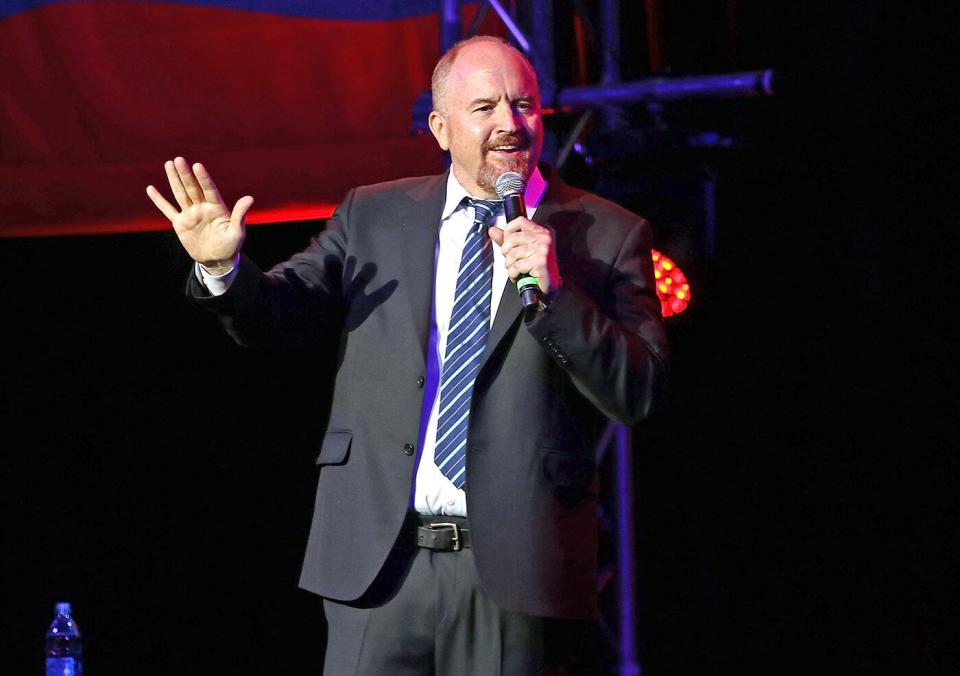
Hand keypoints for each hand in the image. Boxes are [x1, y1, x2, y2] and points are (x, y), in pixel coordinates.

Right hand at [146, 157, 252, 271]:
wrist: (217, 260)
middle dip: (185, 174)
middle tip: (179, 159)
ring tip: (169, 164)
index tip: (198, 166)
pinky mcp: (180, 223)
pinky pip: (167, 210)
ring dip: (174, 180)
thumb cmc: (230, 246)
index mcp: (217, 208)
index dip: (203, 178)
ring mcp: (190, 214)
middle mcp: (202, 207)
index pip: (209, 190)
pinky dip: (159, 200)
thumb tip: (250, 198)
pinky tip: (151, 189)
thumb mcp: (237, 233)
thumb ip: (239, 215)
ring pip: (180, 194)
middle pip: (192, 188)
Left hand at [488, 217, 560, 294]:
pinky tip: (518, 276)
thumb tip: (493, 230)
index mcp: (540, 232)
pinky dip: (513, 273)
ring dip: (509, 265)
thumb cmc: (536, 268)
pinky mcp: (540, 262)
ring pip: (513, 253)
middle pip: (513, 238)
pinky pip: (517, 266)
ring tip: (515, 270)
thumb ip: (506, 240)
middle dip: (506, 252)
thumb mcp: (520, 250)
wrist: (549, 285)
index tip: (508, 242)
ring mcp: (542, 250)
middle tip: (511, 261)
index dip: (508, 231)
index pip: (520, 221)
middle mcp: (543, 238)